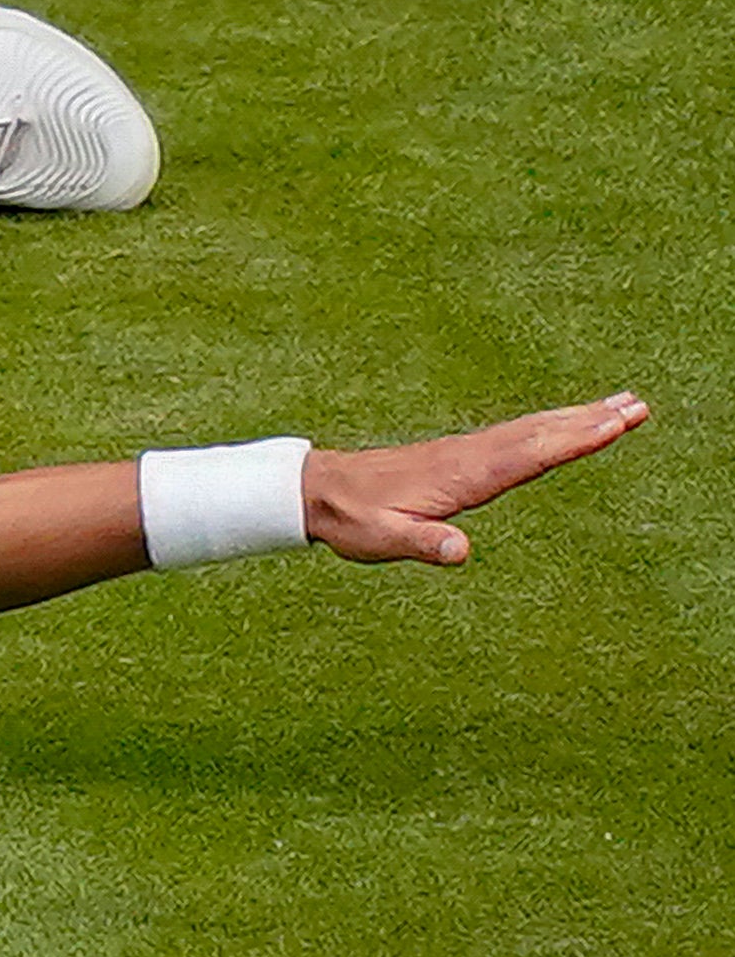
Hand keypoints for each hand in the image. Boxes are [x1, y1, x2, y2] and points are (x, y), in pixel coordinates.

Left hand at [304, 392, 649, 565]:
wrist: (318, 492)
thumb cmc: (352, 520)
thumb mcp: (381, 540)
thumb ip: (421, 544)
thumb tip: (459, 551)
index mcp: (460, 475)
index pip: (526, 456)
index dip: (570, 441)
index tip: (612, 425)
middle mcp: (469, 456)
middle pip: (539, 434)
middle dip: (589, 420)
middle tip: (638, 405)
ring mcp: (466, 452)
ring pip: (531, 430)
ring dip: (576, 418)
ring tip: (621, 404)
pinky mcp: (461, 455)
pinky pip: (516, 436)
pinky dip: (548, 426)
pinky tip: (563, 425)